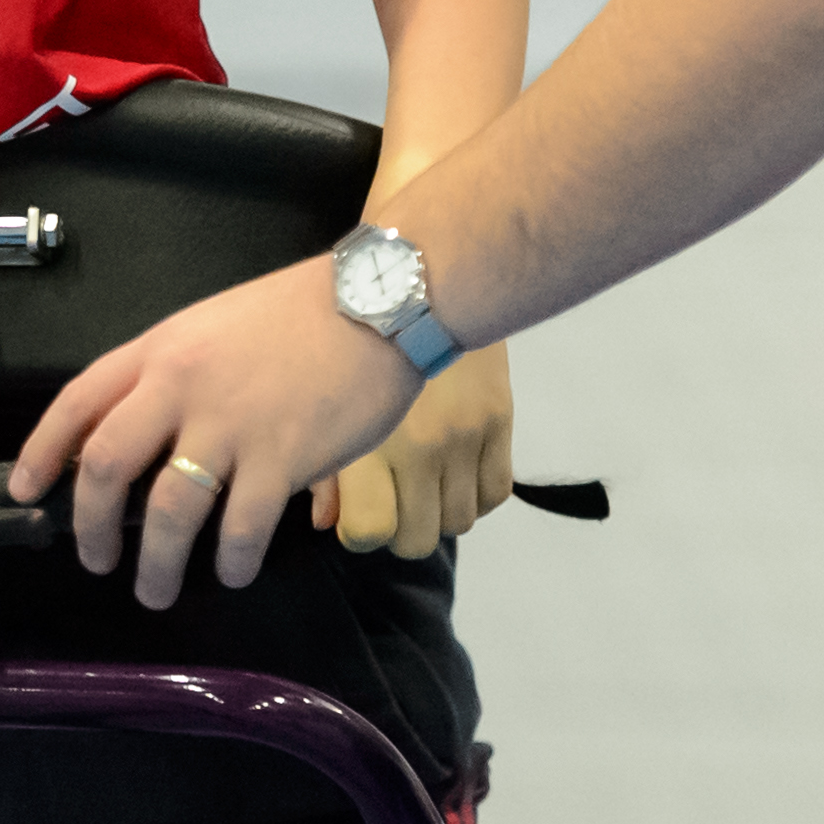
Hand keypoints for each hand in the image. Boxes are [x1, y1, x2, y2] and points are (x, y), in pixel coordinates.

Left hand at [13, 260, 418, 609]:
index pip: (77, 402)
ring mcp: (232, 423)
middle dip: (91, 525)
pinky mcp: (284, 456)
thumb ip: (168, 376)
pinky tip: (233, 571)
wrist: (377, 301)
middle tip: (96, 560)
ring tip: (156, 590)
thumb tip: (133, 434)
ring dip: (157, 564)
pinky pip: (241, 527)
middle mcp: (182, 387)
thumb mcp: (209, 328)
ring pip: (169, 511)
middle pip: (108, 465)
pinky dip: (231, 560)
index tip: (26, 492)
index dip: (42, 452)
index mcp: (159, 350)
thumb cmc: (296, 315)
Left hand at [315, 338, 513, 558]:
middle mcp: (424, 448)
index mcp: (371, 442)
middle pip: (417, 539)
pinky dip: (475, 495)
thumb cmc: (354, 345)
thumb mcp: (324, 404)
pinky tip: (455, 473)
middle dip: (399, 531)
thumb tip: (326, 523)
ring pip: (459, 522)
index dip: (359, 533)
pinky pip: (496, 494)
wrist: (417, 284)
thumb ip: (322, 470)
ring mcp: (467, 438)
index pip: (371, 532)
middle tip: (390, 503)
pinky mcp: (501, 423)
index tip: (355, 515)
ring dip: (438, 512)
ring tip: (421, 485)